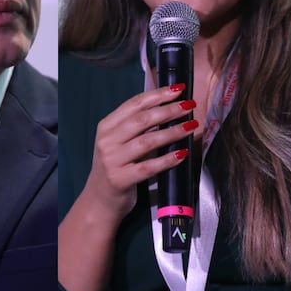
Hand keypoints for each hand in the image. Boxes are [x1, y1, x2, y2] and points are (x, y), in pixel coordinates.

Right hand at [79, 84, 199, 225]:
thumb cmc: (116, 167)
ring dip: (172, 132)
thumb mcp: (120, 142)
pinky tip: (183, 153)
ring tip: (191, 126)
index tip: (179, 89)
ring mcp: (112, 160)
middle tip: (190, 105)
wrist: (99, 201)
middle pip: (142, 120)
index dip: (157, 95)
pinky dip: (168, 159)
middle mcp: (106, 141)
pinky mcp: (120, 179)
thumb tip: (170, 106)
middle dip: (169, 110)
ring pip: (147, 141)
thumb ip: (137, 126)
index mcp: (107, 126)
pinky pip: (149, 167)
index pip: (134, 104)